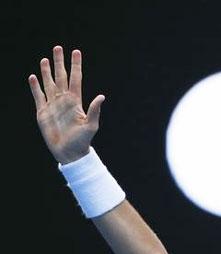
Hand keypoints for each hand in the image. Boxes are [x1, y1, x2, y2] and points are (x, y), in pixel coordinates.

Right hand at [28, 46, 104, 163]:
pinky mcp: (42, 112)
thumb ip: (94, 110)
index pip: (76, 78)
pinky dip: (35, 87)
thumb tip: (102, 97)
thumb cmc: (82, 141)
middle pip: (61, 77)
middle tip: (58, 48)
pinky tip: (33, 77)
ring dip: (46, 72)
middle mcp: (64, 100)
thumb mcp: (91, 125)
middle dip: (59, 62)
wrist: (69, 153)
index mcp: (76, 101)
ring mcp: (53, 105)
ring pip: (49, 84)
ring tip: (44, 59)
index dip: (76, 65)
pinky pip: (38, 96)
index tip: (76, 52)